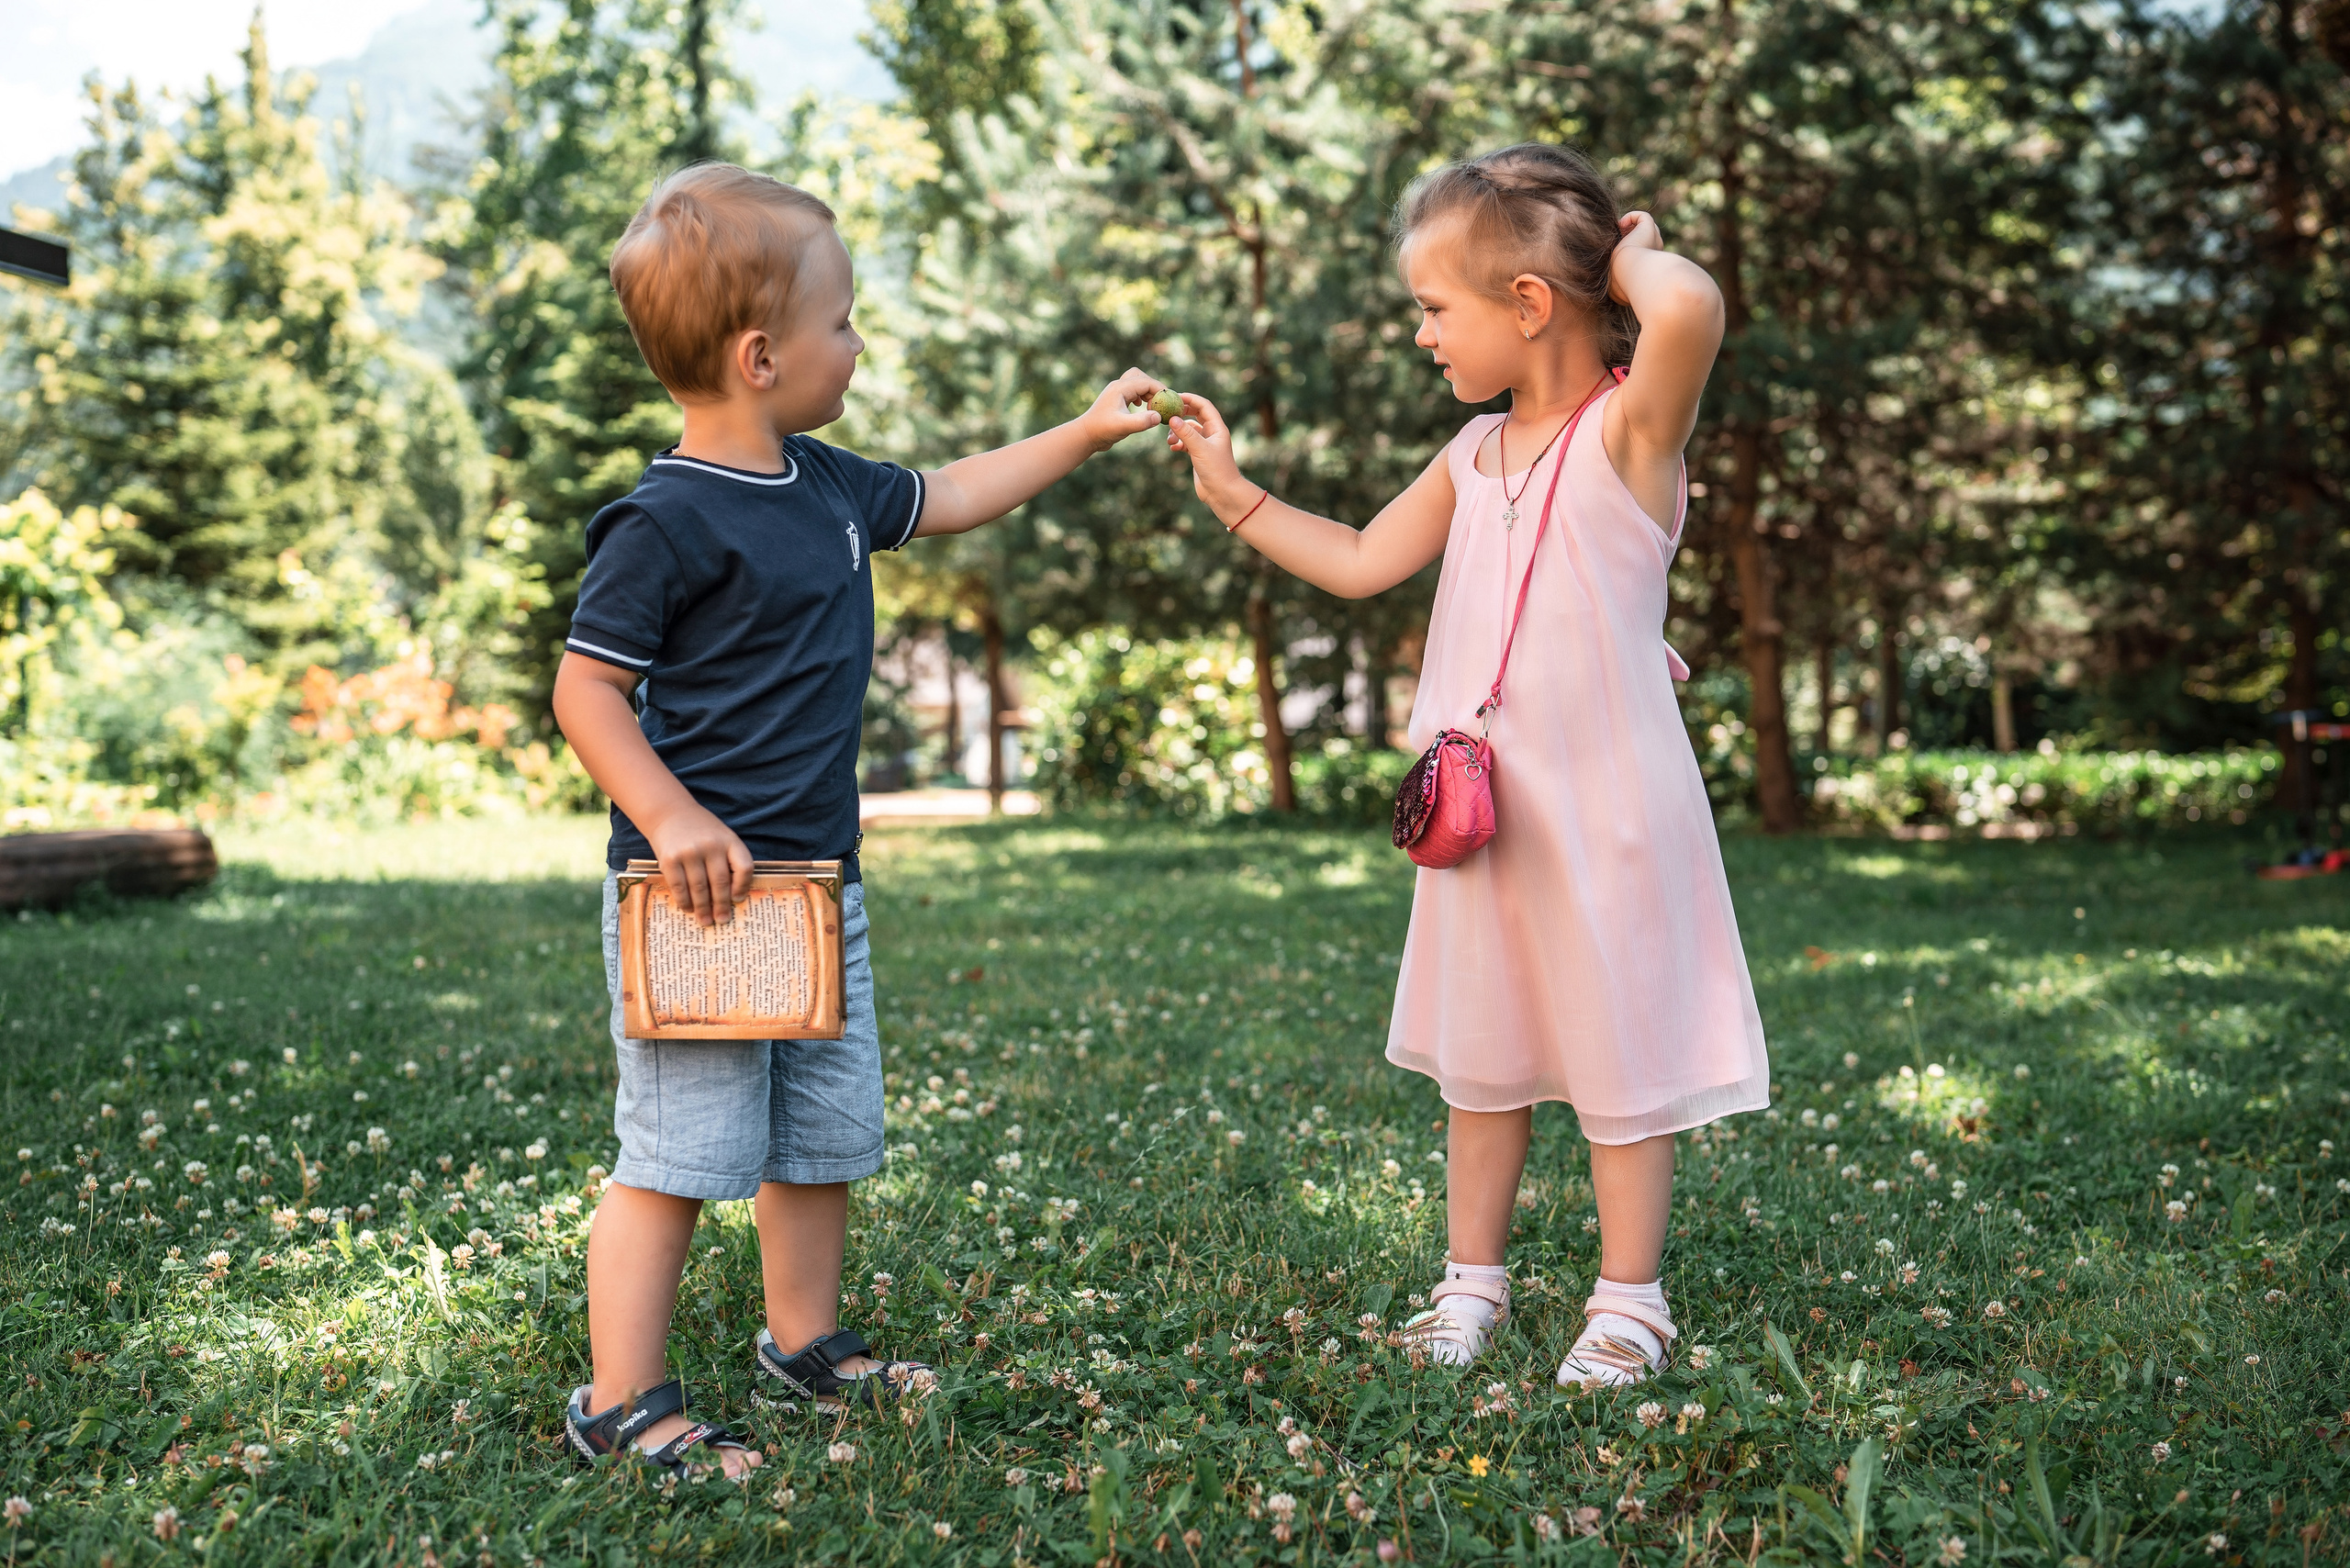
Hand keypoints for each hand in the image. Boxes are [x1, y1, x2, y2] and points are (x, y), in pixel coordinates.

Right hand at [644, 803, 753, 925]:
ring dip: (703, 908)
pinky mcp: (670, 860)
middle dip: (722, 905)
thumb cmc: (701, 830)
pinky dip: (685, 901)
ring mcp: (690, 853)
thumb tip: (732, 895)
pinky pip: (679, 887)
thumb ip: (729, 859)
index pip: (743, 867)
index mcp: (729, 841)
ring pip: (700, 888)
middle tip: (722, 920)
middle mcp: (711, 846)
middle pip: (720, 883)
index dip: (742, 886)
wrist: (670, 813)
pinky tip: (689, 908)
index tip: (738, 899)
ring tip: (706, 920)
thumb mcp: (722, 837)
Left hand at [1079, 367, 1175, 452]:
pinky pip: (1132, 391)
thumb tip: (1158, 416)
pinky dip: (1141, 396)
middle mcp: (1118, 386)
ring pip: (1136, 382)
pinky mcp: (1116, 400)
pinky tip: (1141, 408)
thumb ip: (1142, 422)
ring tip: (1152, 406)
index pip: (1146, 382)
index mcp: (1120, 388)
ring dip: (1147, 391)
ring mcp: (1116, 392)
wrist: (1085, 435)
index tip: (1171, 400)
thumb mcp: (1124, 426)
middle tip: (1160, 402)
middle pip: (1141, 377)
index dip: (1160, 390)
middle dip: (1153, 387)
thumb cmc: (1102, 430)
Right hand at [1162, 393, 1256, 518]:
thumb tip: (1172, 418)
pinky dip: (1178, 443)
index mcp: (1217, 428)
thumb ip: (1186, 433)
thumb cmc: (1217, 471)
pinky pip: (1186, 443)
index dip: (1190, 399)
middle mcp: (1212, 434)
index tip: (1175, 397)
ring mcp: (1205, 444)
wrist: (1222, 493)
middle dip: (1181, 414)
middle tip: (1168, 413)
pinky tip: (1173, 448)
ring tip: (1169, 440)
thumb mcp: (1200, 449)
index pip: (1204, 406)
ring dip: (1177, 432)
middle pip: (1195, 415)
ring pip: (1188, 430)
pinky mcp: (1199, 455)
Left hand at [1610, 211, 1660, 302]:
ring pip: (1645, 228)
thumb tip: (1612, 289)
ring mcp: (1653, 239)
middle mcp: (1653, 252)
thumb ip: (1614, 286)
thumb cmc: (1622, 283)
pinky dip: (1631, 217)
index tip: (1614, 254)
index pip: (1641, 254)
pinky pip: (1642, 217)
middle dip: (1630, 238)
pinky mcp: (1648, 229)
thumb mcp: (1615, 289)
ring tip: (1618, 233)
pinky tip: (1621, 226)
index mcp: (1647, 265)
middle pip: (1645, 240)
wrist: (1630, 271)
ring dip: (1630, 228)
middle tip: (1615, 242)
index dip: (1628, 251)